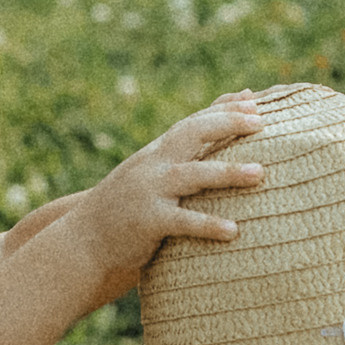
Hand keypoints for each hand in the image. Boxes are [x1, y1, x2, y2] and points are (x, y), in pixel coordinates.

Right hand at [61, 98, 264, 307]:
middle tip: (261, 123)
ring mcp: (149, 191)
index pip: (193, 121)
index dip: (224, 110)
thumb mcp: (152, 173)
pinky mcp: (147, 221)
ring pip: (192, 175)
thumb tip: (206, 139)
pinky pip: (182, 221)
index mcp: (158, 153)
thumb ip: (181, 154)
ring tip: (260, 174)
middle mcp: (154, 165)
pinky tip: (233, 231)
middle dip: (226, 123)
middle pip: (191, 133)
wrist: (84, 240)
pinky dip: (207, 224)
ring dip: (227, 172)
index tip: (257, 103)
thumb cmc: (129, 206)